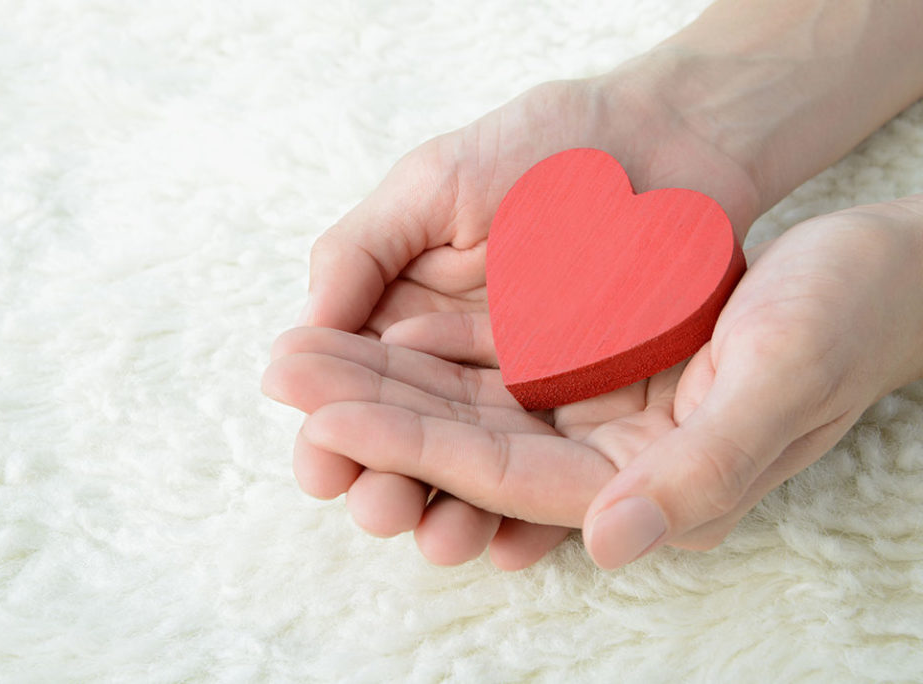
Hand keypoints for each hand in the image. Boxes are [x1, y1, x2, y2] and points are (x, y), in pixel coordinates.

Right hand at [267, 71, 761, 569]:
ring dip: (448, 510)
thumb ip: (362, 251)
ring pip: (478, 468)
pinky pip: (557, 471)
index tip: (318, 461)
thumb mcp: (434, 183)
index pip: (359, 382)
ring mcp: (529, 394)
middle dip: (385, 479)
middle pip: (413, 438)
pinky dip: (529, 513)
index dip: (335, 423)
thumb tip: (298, 333)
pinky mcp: (596, 413)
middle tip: (373, 506)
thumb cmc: (544, 146)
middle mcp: (462, 364)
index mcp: (410, 311)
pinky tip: (504, 545)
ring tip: (432, 535)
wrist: (671, 140)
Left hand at [292, 197, 922, 567]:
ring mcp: (594, 415)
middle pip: (461, 442)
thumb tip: (605, 542)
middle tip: (282, 375)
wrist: (872, 277)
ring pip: (466, 405)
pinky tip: (374, 336)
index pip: (497, 474)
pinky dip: (433, 354)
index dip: (406, 446)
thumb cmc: (842, 320)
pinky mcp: (591, 370)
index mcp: (643, 482)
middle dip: (368, 412)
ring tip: (302, 356)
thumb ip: (701, 474)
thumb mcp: (784, 383)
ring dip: (382, 382)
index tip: (324, 419)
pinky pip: (495, 369)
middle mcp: (605, 460)